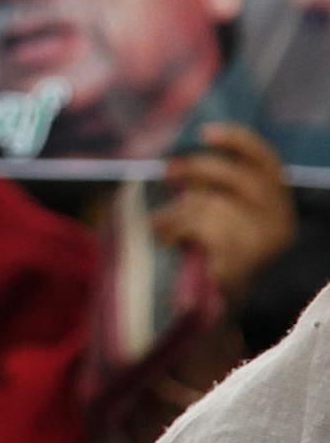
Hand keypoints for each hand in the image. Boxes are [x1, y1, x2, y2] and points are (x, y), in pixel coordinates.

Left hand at [155, 122, 295, 308]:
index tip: (204, 133)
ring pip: (210, 203)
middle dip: (196, 169)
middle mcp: (279, 224)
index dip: (238, 141)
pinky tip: (165, 239)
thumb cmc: (209, 254)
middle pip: (234, 177)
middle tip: (167, 172)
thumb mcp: (218, 214)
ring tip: (163, 225)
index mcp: (280, 207)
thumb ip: (214, 187)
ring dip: (176, 210)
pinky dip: (173, 228)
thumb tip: (184, 159)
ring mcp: (262, 246)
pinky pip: (199, 227)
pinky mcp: (239, 264)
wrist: (210, 309)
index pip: (267, 162)